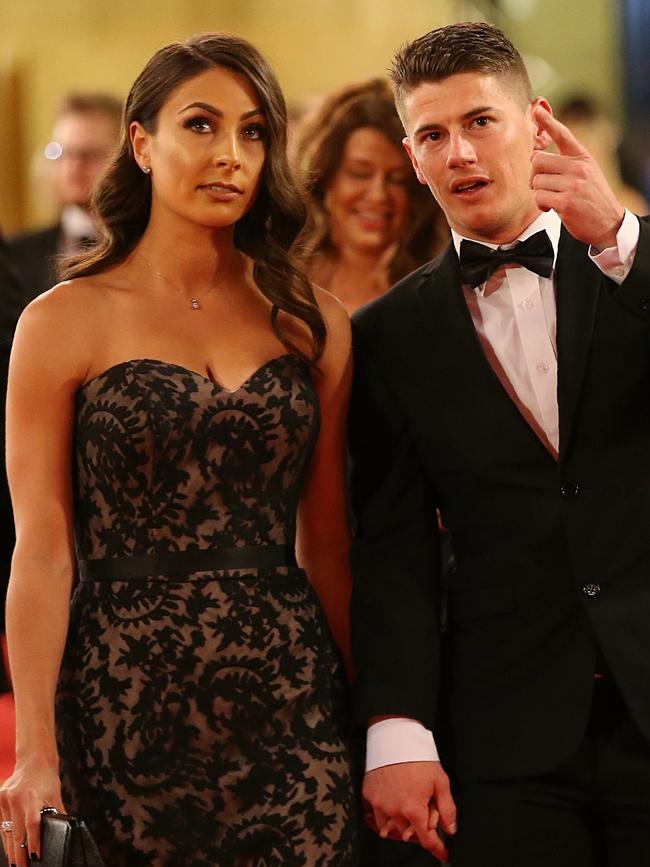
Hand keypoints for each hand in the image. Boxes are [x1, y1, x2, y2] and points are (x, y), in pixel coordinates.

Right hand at [0, 760, 64, 865]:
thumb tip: (65, 832)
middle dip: (19, 854)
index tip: (35, 858)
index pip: (33, 824)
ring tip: (15, 864)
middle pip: (17, 833)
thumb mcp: (55, 795)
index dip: (34, 843)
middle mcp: (16, 798)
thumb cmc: (46, 778)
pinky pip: (2, 823)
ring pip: (7, 831)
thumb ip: (57, 814)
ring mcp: (5, 799)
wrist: (34, 760)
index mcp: (32, 797)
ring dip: (10, 849)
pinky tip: (10, 849)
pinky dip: (6, 837)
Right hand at [362, 761, 456, 860]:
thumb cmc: (417, 757)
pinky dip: (386, 814)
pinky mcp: (369, 795)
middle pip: (408, 834)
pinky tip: (393, 801)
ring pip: (391, 828)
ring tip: (408, 808)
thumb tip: (450, 828)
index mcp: (413, 808)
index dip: (437, 848)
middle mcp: (394, 810)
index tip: (442, 853)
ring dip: (401, 825)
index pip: (426, 839)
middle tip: (424, 811)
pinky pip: (378, 815)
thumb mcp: (440, 781)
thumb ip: (447, 808)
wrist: (394, 738)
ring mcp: (379, 804)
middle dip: (419, 828)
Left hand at [530, 105, 624, 249]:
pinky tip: (551, 208)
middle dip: (534, 176)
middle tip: (542, 186)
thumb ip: (564, 163)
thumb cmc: (591, 199)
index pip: (563, 135)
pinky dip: (540, 205)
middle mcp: (578, 167)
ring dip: (539, 194)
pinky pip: (539, 198)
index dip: (548, 121)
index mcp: (582, 157)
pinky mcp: (566, 202)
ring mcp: (573, 184)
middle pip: (537, 161)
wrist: (608, 223)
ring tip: (552, 199)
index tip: (536, 110)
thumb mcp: (585, 173)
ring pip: (536, 182)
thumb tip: (534, 155)